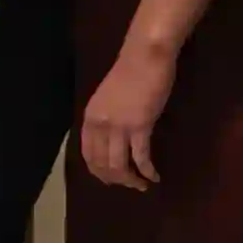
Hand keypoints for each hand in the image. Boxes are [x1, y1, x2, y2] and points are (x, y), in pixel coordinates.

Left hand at [76, 38, 177, 191]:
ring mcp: (119, 126)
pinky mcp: (140, 126)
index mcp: (89, 118)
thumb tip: (110, 142)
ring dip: (131, 180)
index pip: (88, 155)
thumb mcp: (107, 100)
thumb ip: (105, 120)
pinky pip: (141, 157)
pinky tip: (154, 176)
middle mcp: (100, 125)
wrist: (145, 57)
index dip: (99, 172)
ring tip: (142, 185)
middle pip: (102, 164)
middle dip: (116, 180)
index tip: (111, 180)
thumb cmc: (129, 74)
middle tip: (130, 185)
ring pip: (119, 166)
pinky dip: (147, 171)